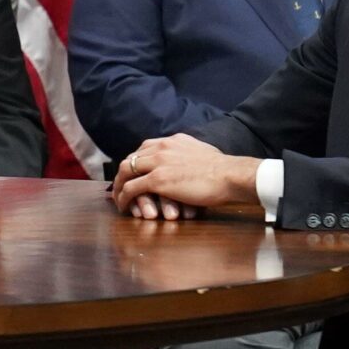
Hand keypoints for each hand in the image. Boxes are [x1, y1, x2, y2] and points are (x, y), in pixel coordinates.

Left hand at [108, 135, 261, 219]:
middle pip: (131, 158)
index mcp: (173, 141)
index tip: (134, 173)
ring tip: (118, 199)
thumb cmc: (224, 170)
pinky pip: (131, 189)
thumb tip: (191, 159)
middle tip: (120, 187)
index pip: (145, 148)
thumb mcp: (203, 152)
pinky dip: (123, 198)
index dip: (136, 162)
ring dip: (119, 186)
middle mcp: (161, 148)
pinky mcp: (157, 180)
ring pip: (126, 172)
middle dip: (123, 174)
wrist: (230, 175)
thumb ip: (190, 154)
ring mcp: (158, 163)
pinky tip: (123, 207)